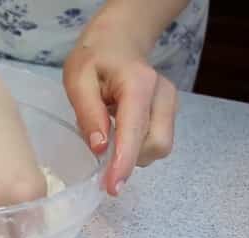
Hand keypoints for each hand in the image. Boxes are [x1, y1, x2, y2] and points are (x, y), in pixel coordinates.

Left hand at [63, 28, 177, 195]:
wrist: (119, 41)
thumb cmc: (94, 58)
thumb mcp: (78, 80)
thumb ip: (88, 113)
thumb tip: (100, 148)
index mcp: (138, 85)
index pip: (135, 131)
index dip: (124, 162)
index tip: (112, 187)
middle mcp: (163, 95)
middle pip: (155, 145)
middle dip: (129, 159)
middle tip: (100, 153)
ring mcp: (170, 104)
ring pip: (159, 147)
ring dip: (132, 153)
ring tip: (109, 133)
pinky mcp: (169, 112)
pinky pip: (157, 141)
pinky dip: (137, 146)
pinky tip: (120, 131)